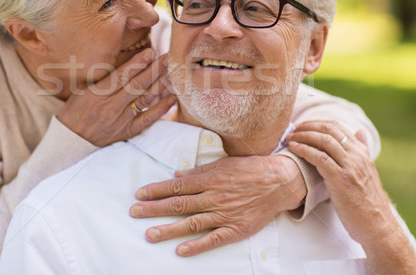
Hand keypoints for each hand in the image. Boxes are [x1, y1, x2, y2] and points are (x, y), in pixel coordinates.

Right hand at [57, 49, 175, 146]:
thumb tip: (126, 64)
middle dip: (153, 69)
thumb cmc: (75, 112)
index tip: (150, 52)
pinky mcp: (127, 132)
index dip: (137, 63)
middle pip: (136, 85)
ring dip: (160, 84)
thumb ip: (104, 79)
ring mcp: (120, 120)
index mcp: (96, 94)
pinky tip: (172, 97)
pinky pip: (147, 119)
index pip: (121, 76)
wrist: (70, 141)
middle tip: (167, 57)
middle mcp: (110, 106)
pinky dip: (161, 108)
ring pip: (144, 99)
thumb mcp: (83, 91)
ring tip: (171, 72)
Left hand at [130, 155, 306, 255]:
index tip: (140, 194)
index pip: (177, 186)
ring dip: (169, 229)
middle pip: (179, 204)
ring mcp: (224, 214)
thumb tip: (177, 175)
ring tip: (150, 234)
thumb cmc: (251, 170)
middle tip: (134, 213)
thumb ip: (199, 171)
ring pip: (191, 222)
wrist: (280, 182)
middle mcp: (214, 196)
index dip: (157, 190)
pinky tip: (181, 250)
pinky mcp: (236, 229)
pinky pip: (214, 239)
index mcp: (210, 179)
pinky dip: (197, 245)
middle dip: (154, 209)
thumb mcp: (224, 163)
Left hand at [289, 120, 415, 274]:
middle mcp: (357, 156)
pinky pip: (319, 157)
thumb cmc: (368, 201)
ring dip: (303, 136)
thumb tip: (359, 131)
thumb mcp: (368, 171)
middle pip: (329, 129)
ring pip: (323, 140)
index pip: (337, 127)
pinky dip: (304, 149)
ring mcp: (349, 166)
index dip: (317, 123)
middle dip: (307, 126)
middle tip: (293, 129)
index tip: (303, 126)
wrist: (377, 224)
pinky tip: (294, 149)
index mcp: (362, 152)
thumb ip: (362, 150)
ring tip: (290, 138)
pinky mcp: (340, 178)